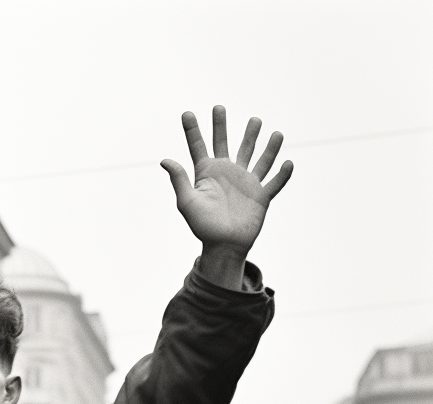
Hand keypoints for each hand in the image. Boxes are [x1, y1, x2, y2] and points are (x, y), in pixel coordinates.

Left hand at [161, 106, 292, 287]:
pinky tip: (288, 162)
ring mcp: (246, 183)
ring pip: (256, 156)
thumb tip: (165, 160)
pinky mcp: (261, 196)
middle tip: (219, 108)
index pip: (199, 147)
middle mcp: (227, 173)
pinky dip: (283, 174)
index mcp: (208, 173)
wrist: (223, 246)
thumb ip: (179, 180)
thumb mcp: (188, 202)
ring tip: (260, 124)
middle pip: (226, 143)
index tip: (186, 113)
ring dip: (260, 142)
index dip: (192, 130)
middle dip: (222, 126)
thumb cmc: (203, 226)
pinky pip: (275, 182)